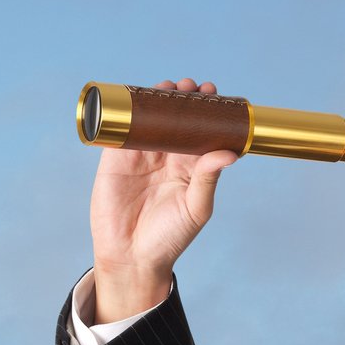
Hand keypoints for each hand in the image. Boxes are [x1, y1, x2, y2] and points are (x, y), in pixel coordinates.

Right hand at [87, 77, 239, 308]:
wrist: (131, 257)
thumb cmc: (170, 238)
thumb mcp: (196, 208)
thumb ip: (208, 179)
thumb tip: (229, 152)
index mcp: (190, 166)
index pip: (201, 130)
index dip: (207, 110)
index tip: (213, 93)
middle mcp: (167, 157)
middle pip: (176, 118)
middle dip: (184, 99)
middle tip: (191, 87)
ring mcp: (141, 155)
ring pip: (150, 118)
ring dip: (157, 100)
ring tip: (167, 87)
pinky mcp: (116, 158)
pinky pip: (122, 129)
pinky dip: (127, 112)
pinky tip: (135, 98)